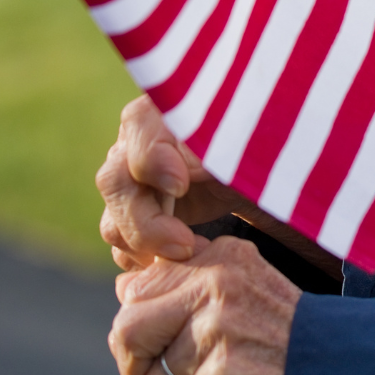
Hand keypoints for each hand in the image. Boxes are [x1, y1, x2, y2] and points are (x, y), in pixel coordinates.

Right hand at [98, 95, 246, 268]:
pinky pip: (123, 245)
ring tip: (193, 253)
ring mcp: (131, 182)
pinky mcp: (136, 214)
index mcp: (166, 111)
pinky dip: (146, 260)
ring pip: (113, 221)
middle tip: (186, 245)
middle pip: (115, 182)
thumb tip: (192, 168)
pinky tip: (181, 264)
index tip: (181, 185)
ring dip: (146, 247)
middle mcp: (137, 144)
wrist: (262, 176)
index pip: (138, 127)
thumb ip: (224, 146)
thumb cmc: (261, 148)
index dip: (153, 160)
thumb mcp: (251, 144)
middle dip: (147, 223)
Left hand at [110, 235, 299, 374]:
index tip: (165, 346)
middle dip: (139, 366)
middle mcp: (217, 283)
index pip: (136, 287)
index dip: (141, 328)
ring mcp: (222, 327)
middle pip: (127, 328)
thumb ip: (188, 286)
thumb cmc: (291, 337)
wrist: (347, 366)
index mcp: (219, 257)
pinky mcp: (228, 372)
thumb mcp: (244, 289)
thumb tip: (126, 289)